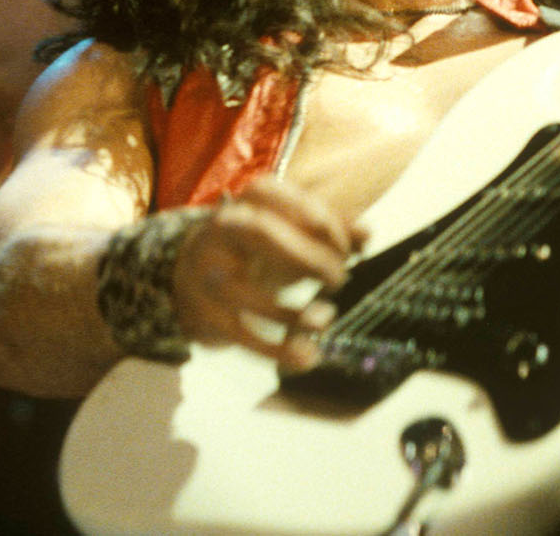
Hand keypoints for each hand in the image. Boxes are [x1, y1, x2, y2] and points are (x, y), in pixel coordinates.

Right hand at [170, 179, 365, 371]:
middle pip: (262, 233)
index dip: (324, 225)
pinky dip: (278, 350)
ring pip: (246, 291)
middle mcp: (222, 230)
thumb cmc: (259, 248)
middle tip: (339, 279)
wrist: (193, 274)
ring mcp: (208, 272)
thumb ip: (331, 231)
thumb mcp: (294, 232)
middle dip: (309, 257)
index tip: (347, 250)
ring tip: (326, 318)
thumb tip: (366, 234)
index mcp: (248, 201)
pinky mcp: (206, 314)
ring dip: (294, 312)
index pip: (287, 201)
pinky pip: (242, 335)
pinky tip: (308, 357)